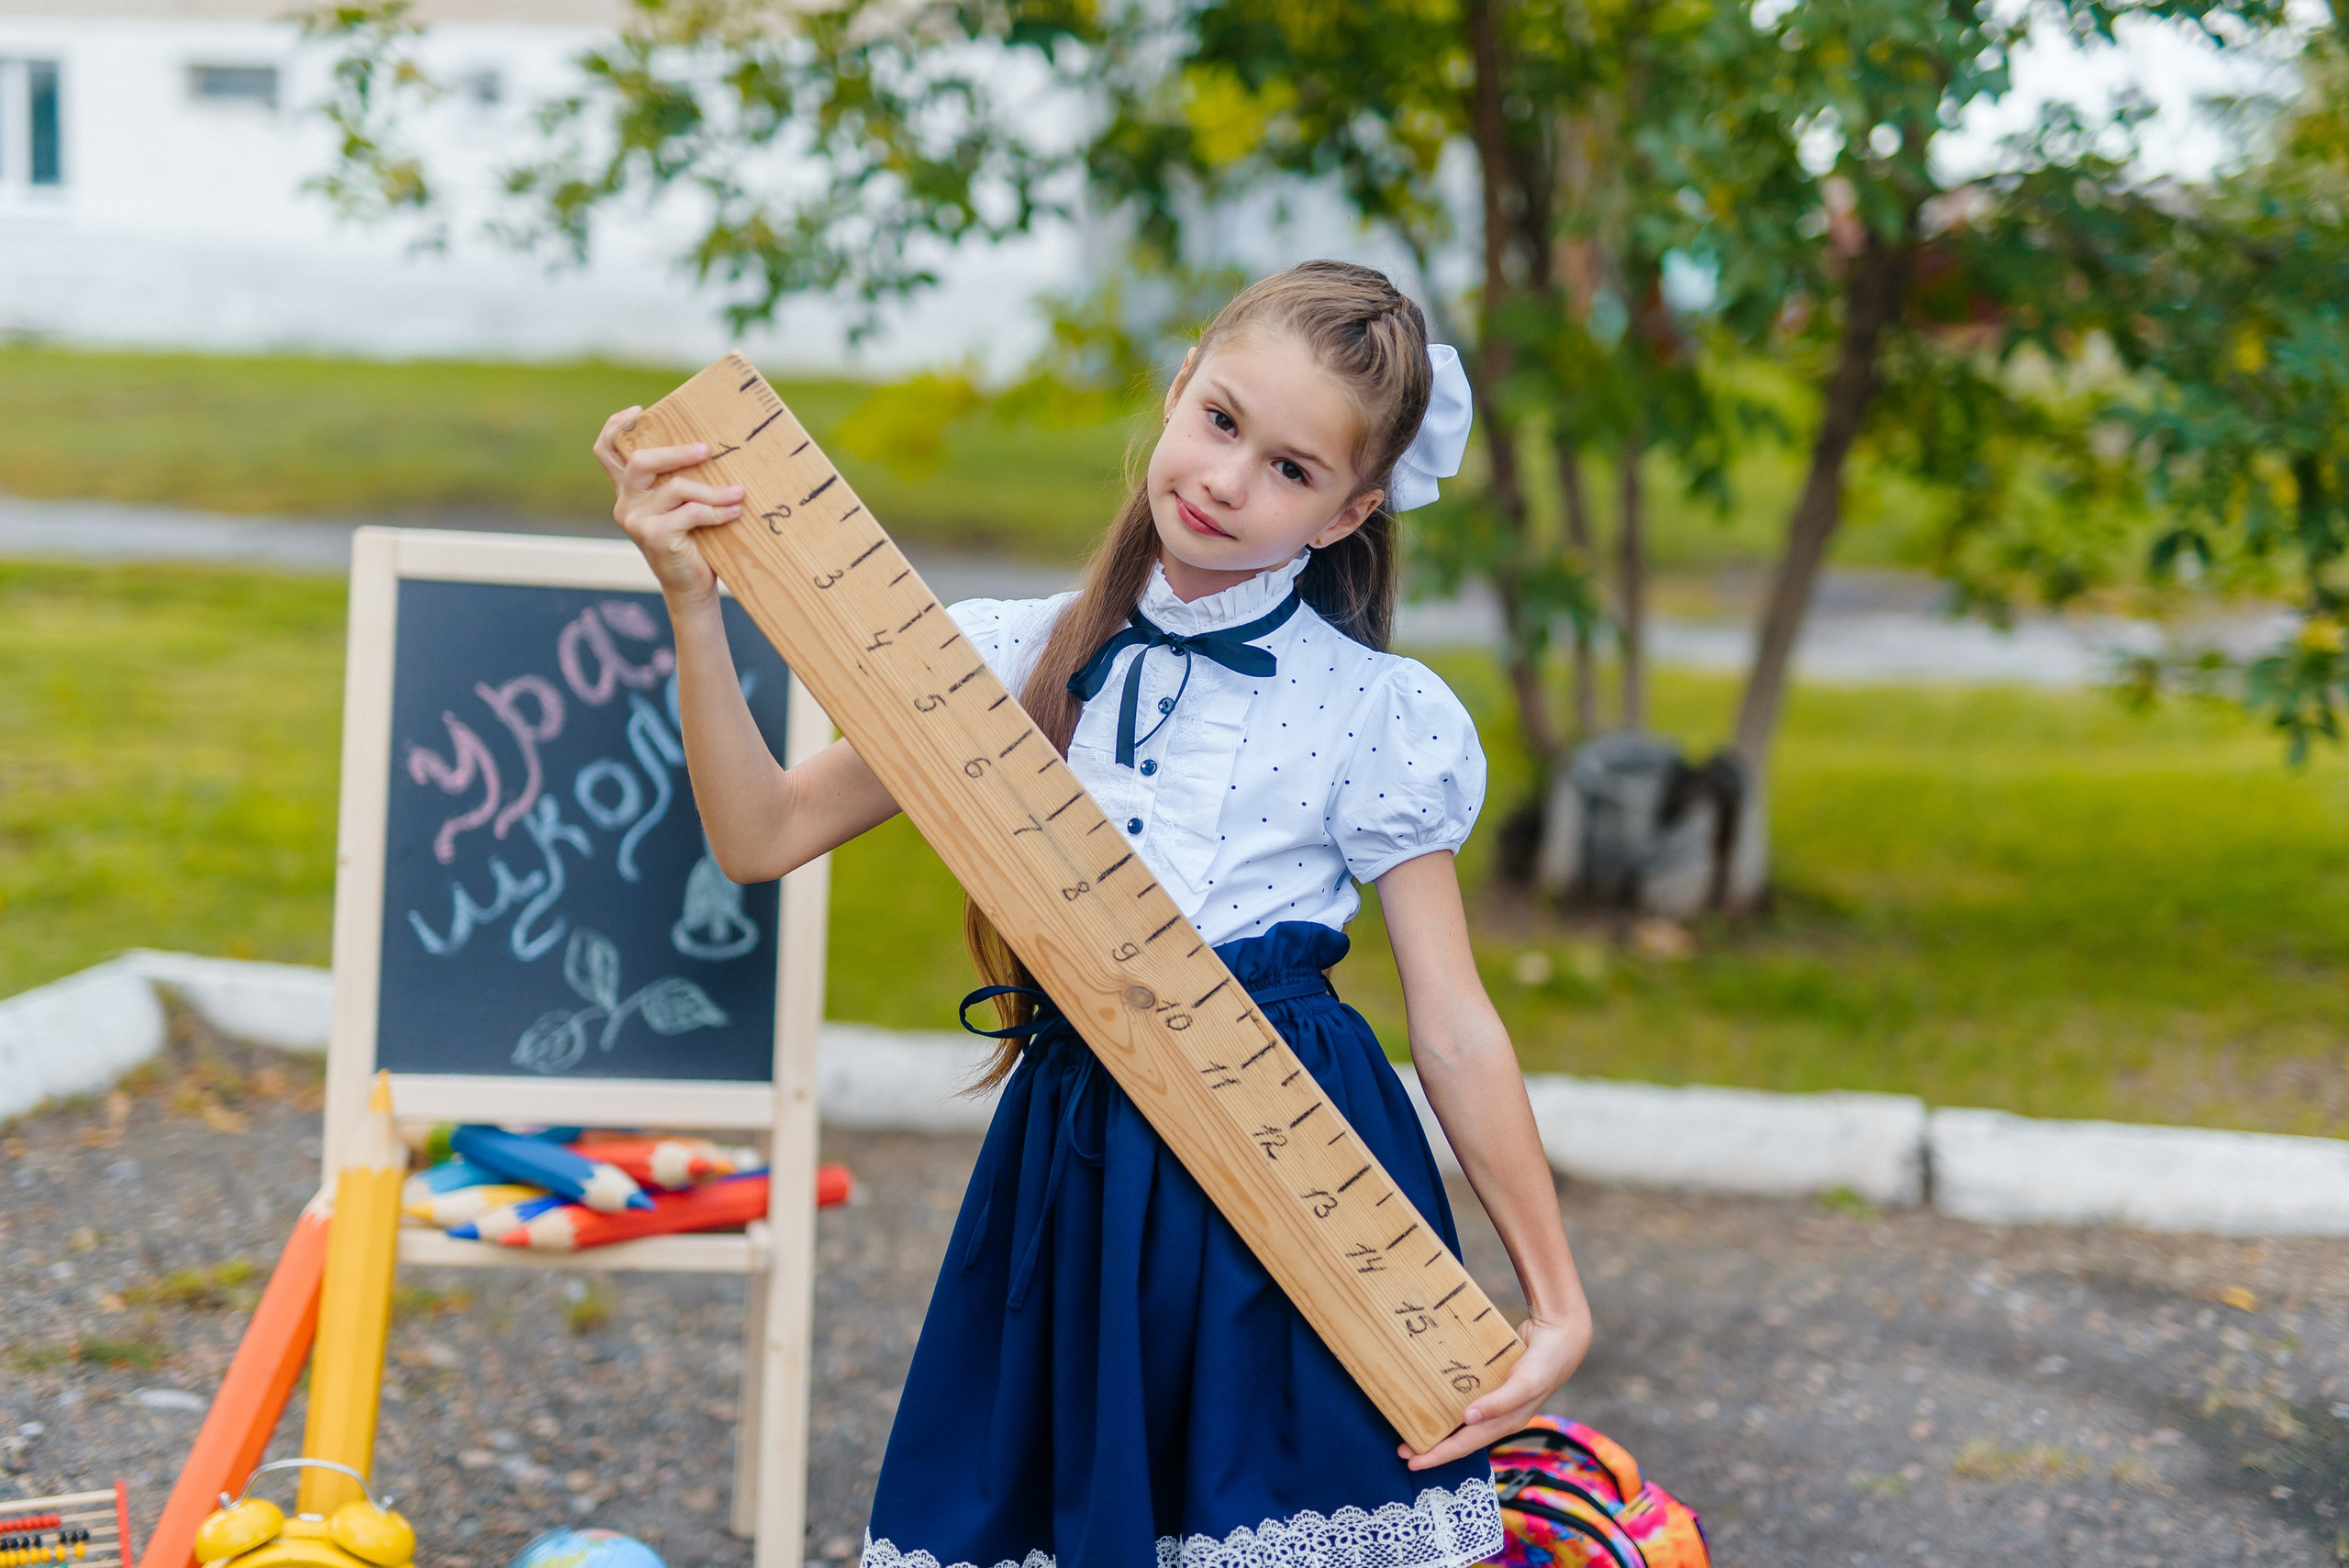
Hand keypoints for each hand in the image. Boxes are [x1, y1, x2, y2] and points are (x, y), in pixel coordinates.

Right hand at [593, 406, 743, 604]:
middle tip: (708, 450)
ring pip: (675, 488)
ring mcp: (636, 520)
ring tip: (738, 492)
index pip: (606, 450)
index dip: (617, 426)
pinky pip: (690, 512)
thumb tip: (708, 446)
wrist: (690, 586)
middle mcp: (625, 503)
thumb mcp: (680, 505)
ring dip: (712, 489)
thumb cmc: (692, 541)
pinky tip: (734, 511)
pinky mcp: (654, 536)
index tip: (639, 410)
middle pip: (641, 461)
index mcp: (628, 490)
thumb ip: (679, 480)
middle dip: (677, 452)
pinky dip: (716, 511)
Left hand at [1399, 1307, 1591, 1470]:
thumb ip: (1499, 1403)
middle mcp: (1498, 1416)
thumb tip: (1467, 1418)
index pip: (1464, 1445)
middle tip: (1401, 1447)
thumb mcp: (1524, 1384)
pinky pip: (1466, 1396)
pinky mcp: (1493, 1383)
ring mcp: (1496, 1400)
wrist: (1561, 1336)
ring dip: (1438, 1425)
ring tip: (1413, 1425)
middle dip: (1431, 1446)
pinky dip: (1448, 1400)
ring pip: (1461, 1420)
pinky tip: (1433, 1395)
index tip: (1410, 1460)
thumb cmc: (1545, 1364)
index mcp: (1505, 1423)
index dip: (1438, 1454)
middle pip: (1459, 1438)